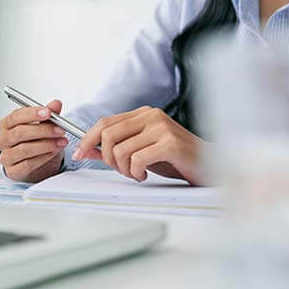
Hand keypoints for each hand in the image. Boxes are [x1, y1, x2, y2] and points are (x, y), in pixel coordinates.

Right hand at [0, 100, 68, 182]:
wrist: (36, 162)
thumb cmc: (35, 141)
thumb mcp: (43, 125)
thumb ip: (49, 114)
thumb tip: (55, 104)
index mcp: (6, 125)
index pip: (15, 116)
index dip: (32, 113)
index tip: (48, 112)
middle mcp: (2, 140)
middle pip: (19, 133)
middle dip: (42, 130)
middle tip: (60, 129)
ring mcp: (6, 156)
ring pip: (24, 149)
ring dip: (46, 145)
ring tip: (61, 142)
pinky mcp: (13, 171)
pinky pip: (28, 164)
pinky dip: (43, 157)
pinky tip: (53, 152)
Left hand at [73, 106, 207, 184]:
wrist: (209, 166)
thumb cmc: (175, 159)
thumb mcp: (140, 151)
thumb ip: (115, 147)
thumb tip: (87, 150)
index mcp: (143, 114)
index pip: (104, 122)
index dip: (87, 139)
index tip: (79, 154)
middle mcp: (151, 115)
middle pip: (107, 134)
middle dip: (106, 158)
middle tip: (120, 170)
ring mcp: (162, 127)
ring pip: (120, 149)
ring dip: (123, 169)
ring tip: (136, 173)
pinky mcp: (170, 143)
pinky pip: (137, 159)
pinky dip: (136, 172)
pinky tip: (146, 174)